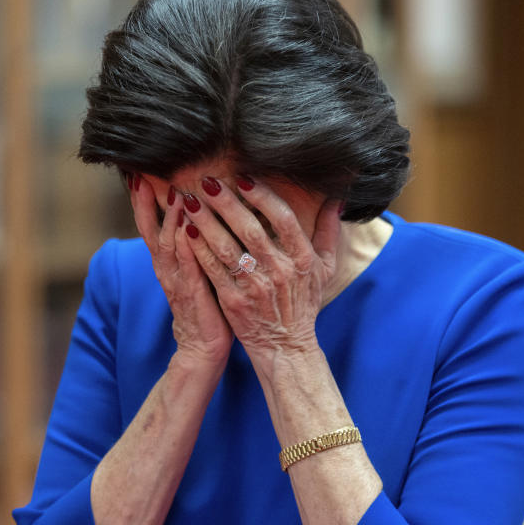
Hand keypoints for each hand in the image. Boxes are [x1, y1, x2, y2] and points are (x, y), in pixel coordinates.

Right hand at [129, 174, 233, 368]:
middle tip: (142, 172)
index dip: (144, 199)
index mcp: (167, 262)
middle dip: (146, 201)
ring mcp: (176, 281)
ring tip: (170, 190)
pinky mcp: (192, 294)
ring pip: (166, 243)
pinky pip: (187, 265)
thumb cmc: (205, 307)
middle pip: (150, 229)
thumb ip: (194, 245)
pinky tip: (187, 227)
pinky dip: (185, 245)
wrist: (203, 349)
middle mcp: (166, 269)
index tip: (140, 171)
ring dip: (168, 217)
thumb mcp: (197, 270)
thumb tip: (197, 215)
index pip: (151, 224)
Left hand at [179, 176, 341, 377]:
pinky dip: (199, 250)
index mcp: (301, 259)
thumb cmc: (305, 303)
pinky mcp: (233, 301)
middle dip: (227, 203)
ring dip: (206, 222)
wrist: (286, 347)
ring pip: (226, 248)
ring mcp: (254, 287)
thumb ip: (328, 231)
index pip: (283, 220)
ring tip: (189, 201)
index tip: (244, 178)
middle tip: (207, 181)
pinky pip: (213, 270)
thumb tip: (337, 198)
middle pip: (250, 230)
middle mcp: (278, 272)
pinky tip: (186, 231)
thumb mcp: (325, 268)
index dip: (263, 197)